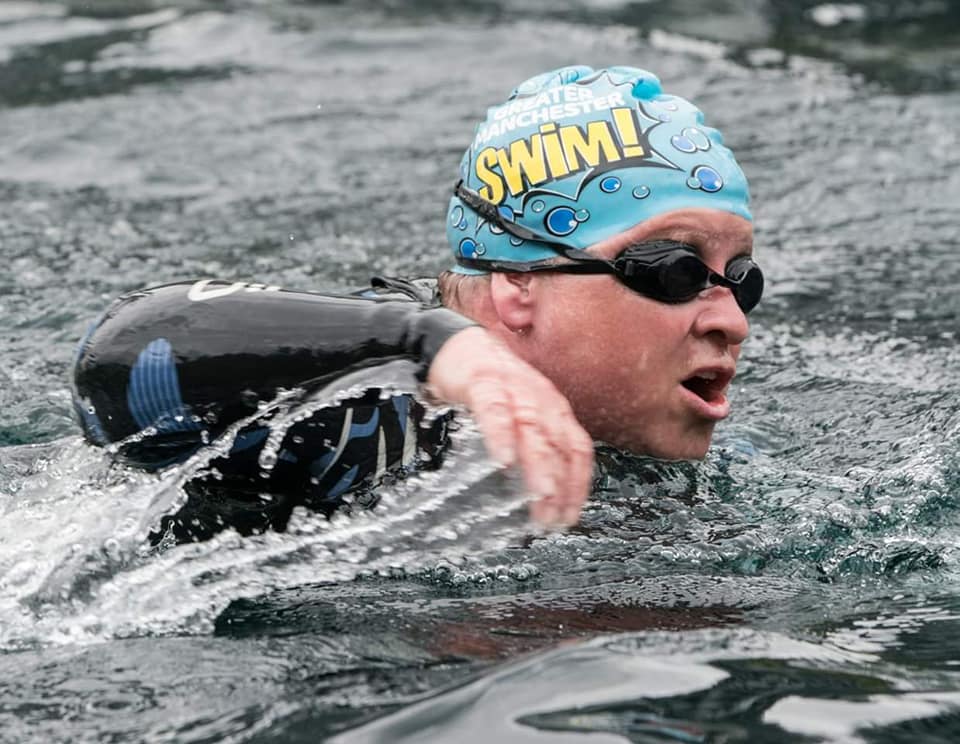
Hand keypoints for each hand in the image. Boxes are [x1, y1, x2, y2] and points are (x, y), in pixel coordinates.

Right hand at [427, 326, 593, 526]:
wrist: (458, 343)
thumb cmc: (491, 384)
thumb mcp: (520, 412)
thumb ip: (532, 446)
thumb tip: (539, 495)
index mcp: (553, 409)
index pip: (576, 449)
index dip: (577, 484)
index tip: (570, 515)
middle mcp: (540, 398)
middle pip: (557, 445)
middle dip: (560, 484)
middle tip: (554, 517)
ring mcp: (513, 388)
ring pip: (533, 429)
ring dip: (540, 465)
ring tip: (540, 495)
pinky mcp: (483, 381)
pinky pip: (494, 410)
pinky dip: (501, 435)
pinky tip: (502, 459)